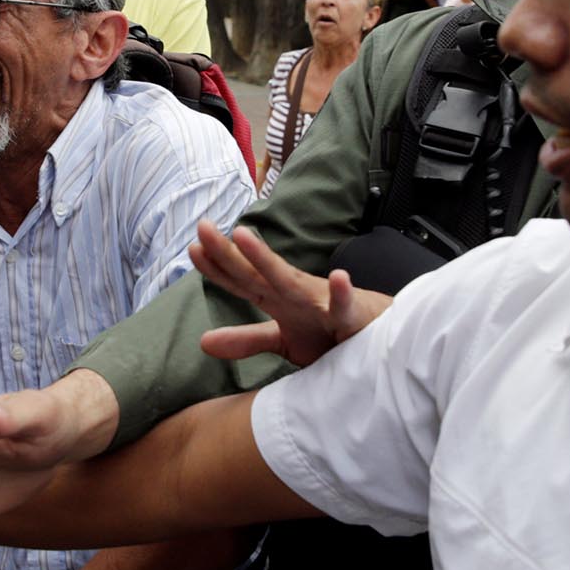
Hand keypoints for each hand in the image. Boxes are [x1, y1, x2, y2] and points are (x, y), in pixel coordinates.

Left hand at [189, 221, 388, 366]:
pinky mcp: (349, 317)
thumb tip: (202, 342)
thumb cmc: (329, 335)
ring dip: (267, 260)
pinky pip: (345, 306)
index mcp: (278, 299)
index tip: (192, 249)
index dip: (216, 267)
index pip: (241, 281)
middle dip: (230, 252)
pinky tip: (338, 279)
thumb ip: (245, 339)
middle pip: (256, 273)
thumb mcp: (282, 341)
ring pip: (290, 281)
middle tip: (202, 227)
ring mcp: (321, 302)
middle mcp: (295, 294)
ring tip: (242, 237)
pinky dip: (342, 293)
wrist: (377, 342)